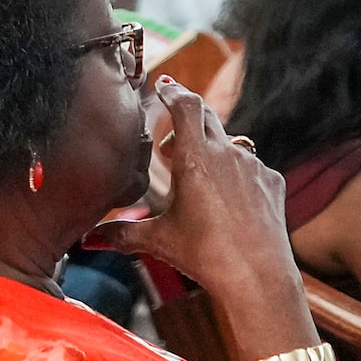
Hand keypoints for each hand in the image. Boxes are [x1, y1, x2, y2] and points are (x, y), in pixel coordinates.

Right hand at [90, 77, 294, 296]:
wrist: (257, 276)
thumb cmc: (204, 255)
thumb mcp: (157, 241)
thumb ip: (121, 234)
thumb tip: (87, 241)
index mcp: (195, 158)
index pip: (184, 106)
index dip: (173, 91)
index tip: (164, 85)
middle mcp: (226, 153)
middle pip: (207, 117)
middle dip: (186, 124)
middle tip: (171, 146)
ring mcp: (253, 166)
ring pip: (230, 144)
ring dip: (211, 152)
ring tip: (198, 180)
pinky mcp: (272, 182)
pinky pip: (251, 168)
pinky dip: (237, 176)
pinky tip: (229, 203)